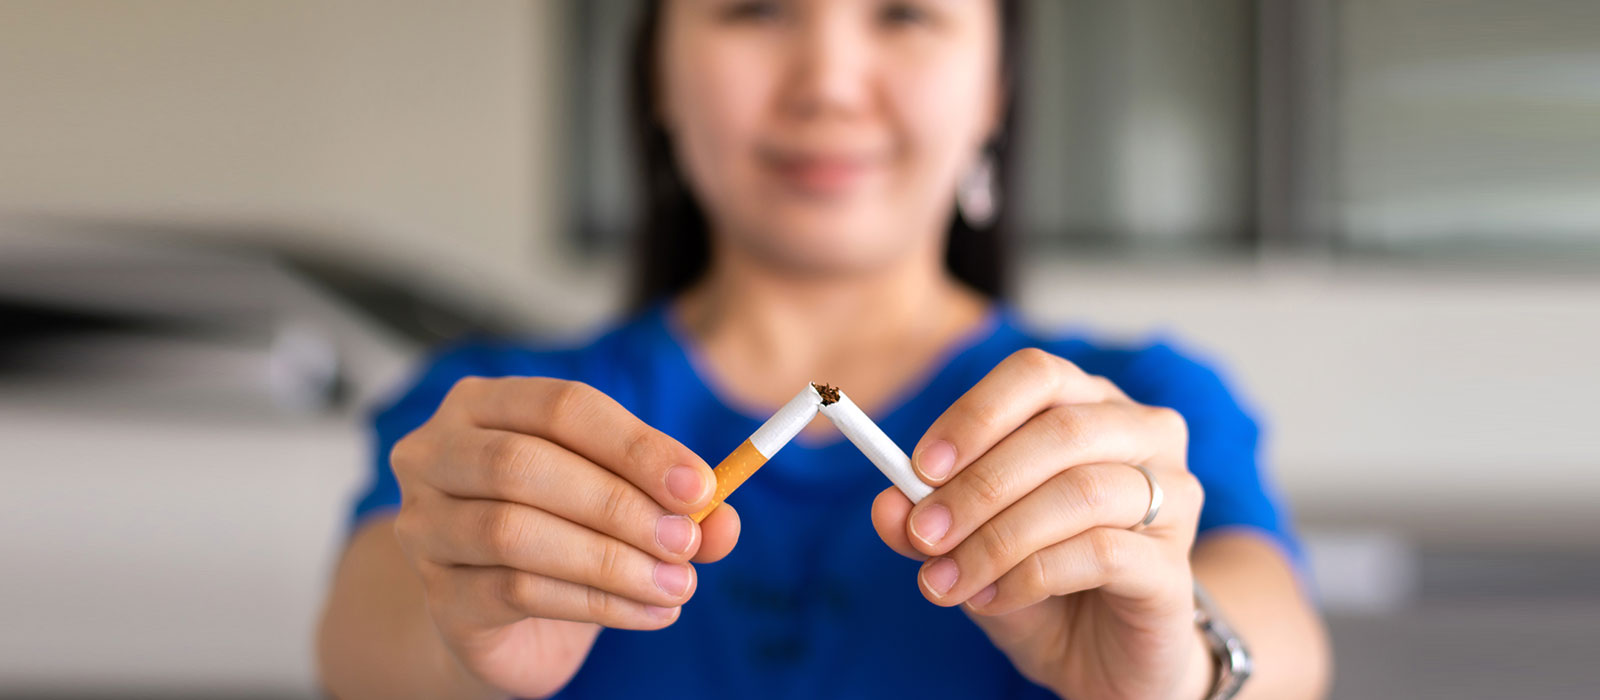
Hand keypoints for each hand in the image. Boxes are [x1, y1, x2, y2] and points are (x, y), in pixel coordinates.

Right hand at [390, 377, 741, 697]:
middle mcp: (436, 454)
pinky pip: (514, 591)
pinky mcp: (439, 595)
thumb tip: (723, 518)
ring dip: (610, 561)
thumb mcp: (625, 506)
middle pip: (523, 463)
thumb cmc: (562, 536)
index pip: (561, 406)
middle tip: (687, 542)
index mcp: (485, 405)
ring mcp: (424, 526)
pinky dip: (594, 604)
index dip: (635, 445)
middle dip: (619, 504)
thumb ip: (675, 505)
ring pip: (514, 532)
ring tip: (676, 586)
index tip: (700, 486)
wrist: (503, 621)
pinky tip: (647, 613)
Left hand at [871, 349, 1209, 699]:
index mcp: (1091, 407)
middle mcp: (1143, 437)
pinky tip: (994, 599)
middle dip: (978, 485)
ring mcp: (1173, 498)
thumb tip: (887, 505)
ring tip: (949, 581)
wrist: (1102, 661)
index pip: (1037, 375)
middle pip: (1061, 430)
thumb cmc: (1042, 584)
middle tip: (925, 533)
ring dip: (997, 538)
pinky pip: (1101, 553)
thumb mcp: (969, 547)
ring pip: (1081, 491)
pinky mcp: (1175, 567)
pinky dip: (1031, 576)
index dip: (976, 414)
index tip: (919, 467)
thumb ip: (929, 520)